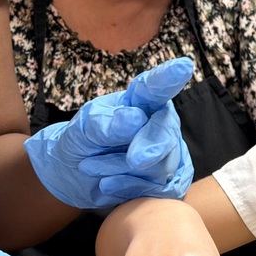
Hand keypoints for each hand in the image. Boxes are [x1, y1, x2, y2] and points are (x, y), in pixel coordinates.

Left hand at [24, 57, 194, 208]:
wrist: (72, 177)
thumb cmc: (79, 143)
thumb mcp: (80, 131)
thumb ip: (103, 125)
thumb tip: (135, 119)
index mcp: (138, 102)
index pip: (154, 88)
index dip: (169, 78)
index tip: (184, 66)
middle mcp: (156, 124)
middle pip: (167, 132)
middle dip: (152, 146)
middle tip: (133, 160)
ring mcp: (165, 153)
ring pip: (162, 165)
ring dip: (123, 170)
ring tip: (89, 167)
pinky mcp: (166, 180)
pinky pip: (162, 189)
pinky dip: (131, 188)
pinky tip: (107, 185)